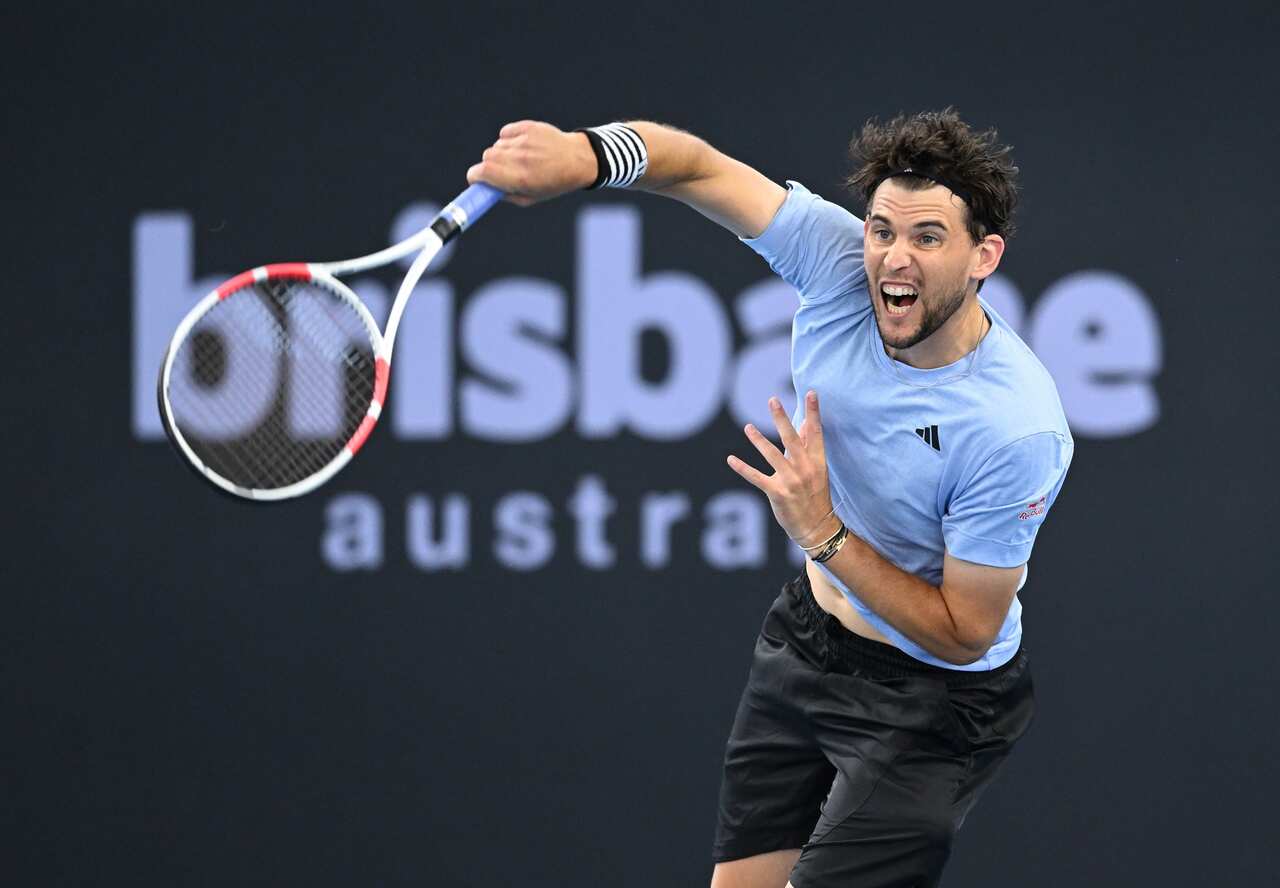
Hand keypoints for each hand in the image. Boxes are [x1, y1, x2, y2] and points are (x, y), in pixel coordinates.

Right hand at [466, 120, 597, 205]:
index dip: (475, 176)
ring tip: (519, 159)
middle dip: (488, 166)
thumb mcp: (531, 198)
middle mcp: (521, 158)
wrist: (578, 159)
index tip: (476, 179)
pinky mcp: (528, 127)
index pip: (482, 172)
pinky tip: (522, 146)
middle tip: (501, 171)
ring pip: (496, 146)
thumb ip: (506, 195)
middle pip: (486, 157)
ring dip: (501, 153)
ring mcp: (525, 141)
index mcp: (521, 179)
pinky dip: (508, 139)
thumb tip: (485, 188)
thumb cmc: (554, 183)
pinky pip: (505, 133)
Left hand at [727, 391, 837, 546]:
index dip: (813, 412)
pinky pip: (757, 477)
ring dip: (758, 440)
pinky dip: (743, 468)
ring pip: (772, 455)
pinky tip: (731, 459)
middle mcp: (805, 468)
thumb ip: (808, 446)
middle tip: (773, 400)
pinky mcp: (777, 493)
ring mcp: (791, 481)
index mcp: (817, 461)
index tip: (810, 393)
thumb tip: (804, 423)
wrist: (816, 526)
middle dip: (782, 418)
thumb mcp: (817, 470)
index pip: (816, 432)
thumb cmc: (815, 495)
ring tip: (748, 427)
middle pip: (792, 438)